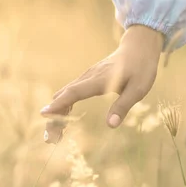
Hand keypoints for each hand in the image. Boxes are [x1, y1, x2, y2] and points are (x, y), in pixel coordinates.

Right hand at [40, 25, 164, 143]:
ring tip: (53, 135)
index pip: (75, 92)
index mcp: (100, 80)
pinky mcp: (87, 79)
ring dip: (57, 113)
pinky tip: (62, 118)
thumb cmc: (141, 68)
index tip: (44, 113)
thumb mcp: (139, 89)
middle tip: (50, 139)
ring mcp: (86, 77)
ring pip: (65, 94)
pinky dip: (63, 106)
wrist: (138, 48)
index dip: (59, 103)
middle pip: (64, 95)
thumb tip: (110, 125)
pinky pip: (70, 92)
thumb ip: (123, 106)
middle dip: (54, 116)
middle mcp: (89, 77)